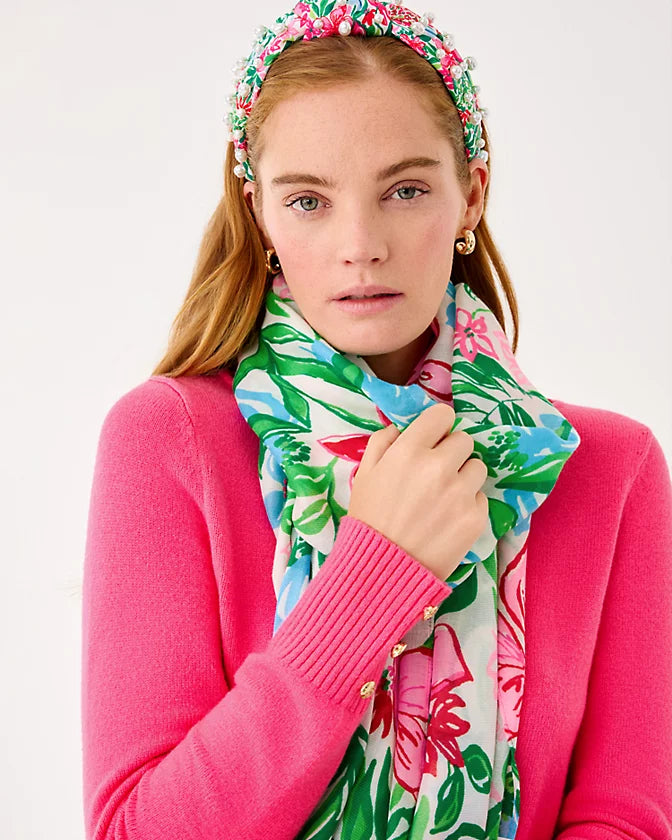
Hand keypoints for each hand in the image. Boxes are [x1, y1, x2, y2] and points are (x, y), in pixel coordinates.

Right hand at [348, 403, 488, 580]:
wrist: (382, 569)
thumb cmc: (369, 519)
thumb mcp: (364, 474)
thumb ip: (382, 442)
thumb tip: (400, 428)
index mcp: (409, 451)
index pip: (442, 415)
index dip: (438, 425)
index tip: (434, 437)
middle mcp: (439, 467)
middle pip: (464, 440)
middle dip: (451, 452)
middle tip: (437, 472)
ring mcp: (460, 493)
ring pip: (477, 467)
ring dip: (464, 476)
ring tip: (444, 496)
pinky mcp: (475, 518)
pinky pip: (480, 497)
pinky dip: (468, 504)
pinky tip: (448, 518)